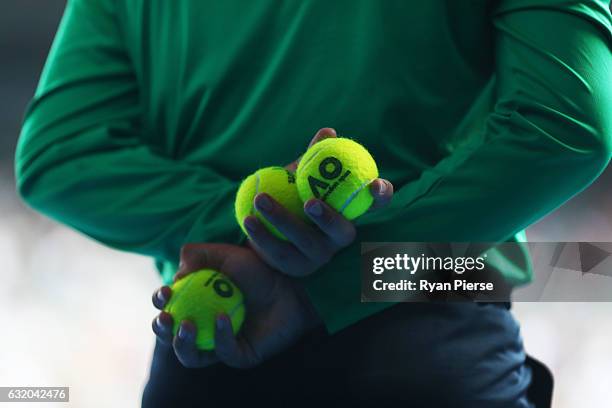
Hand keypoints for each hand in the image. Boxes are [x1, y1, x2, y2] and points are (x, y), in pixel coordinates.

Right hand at [151, 243, 320, 368]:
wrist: (291, 284)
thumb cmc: (258, 268)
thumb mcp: (225, 254)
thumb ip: (197, 254)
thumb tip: (176, 274)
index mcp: (195, 303)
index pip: (168, 307)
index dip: (160, 301)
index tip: (165, 291)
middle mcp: (203, 326)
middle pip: (171, 336)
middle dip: (162, 329)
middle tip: (167, 317)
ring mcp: (220, 344)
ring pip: (191, 356)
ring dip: (182, 344)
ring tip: (186, 325)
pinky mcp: (240, 356)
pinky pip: (224, 353)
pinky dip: (219, 337)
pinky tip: (222, 318)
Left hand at [244, 127, 393, 276]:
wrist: (269, 229)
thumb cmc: (293, 196)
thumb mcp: (302, 177)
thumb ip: (315, 158)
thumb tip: (327, 132)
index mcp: (349, 212)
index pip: (374, 205)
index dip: (381, 196)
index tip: (374, 184)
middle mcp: (340, 237)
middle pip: (343, 232)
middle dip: (330, 219)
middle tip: (310, 202)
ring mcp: (320, 256)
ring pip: (306, 241)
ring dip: (283, 219)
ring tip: (261, 199)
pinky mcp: (296, 267)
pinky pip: (279, 251)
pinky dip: (263, 234)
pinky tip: (248, 219)